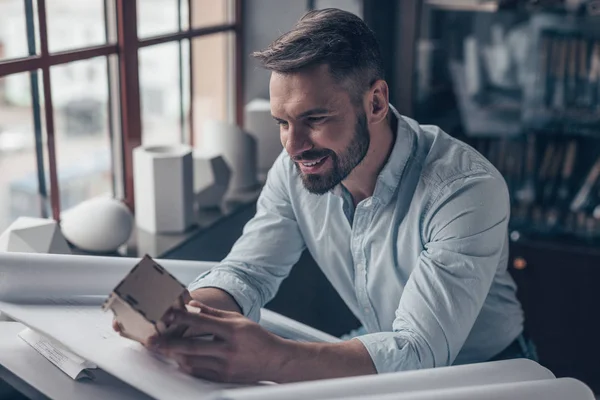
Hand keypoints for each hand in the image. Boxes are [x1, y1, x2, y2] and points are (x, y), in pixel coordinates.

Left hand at [146, 301, 287, 382]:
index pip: (201, 323)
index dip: (181, 319)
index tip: (166, 316)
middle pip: (192, 346)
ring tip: (164, 350)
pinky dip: (188, 366)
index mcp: (232, 330)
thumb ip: (213, 313)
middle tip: (153, 341)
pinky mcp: (224, 378)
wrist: (274, 360)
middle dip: (169, 344)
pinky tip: (180, 360)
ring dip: (176, 355)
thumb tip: (192, 305)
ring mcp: (226, 366)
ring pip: (193, 361)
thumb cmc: (256, 337)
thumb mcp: (238, 319)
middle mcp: (228, 349)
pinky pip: (200, 373)